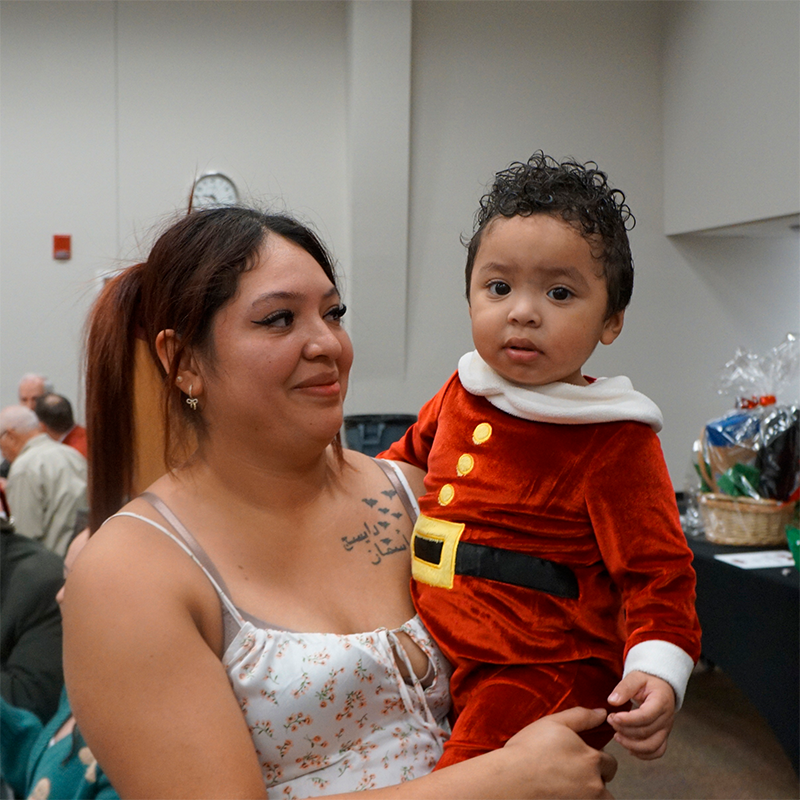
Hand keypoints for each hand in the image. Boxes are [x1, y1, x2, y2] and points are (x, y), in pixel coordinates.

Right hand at [501, 707, 617, 798]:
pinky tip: (560, 793)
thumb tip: (602, 713)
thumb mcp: (554, 723)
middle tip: (571, 772)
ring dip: (589, 794)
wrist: (511, 780)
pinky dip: (577, 798)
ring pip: (598, 798)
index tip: (580, 758)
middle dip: (595, 778)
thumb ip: (582, 716)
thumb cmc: (528, 751)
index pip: (610, 762)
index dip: (596, 759)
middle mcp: (594, 784)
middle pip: (605, 783)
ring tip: (566, 785)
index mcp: (591, 759)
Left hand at [607, 671, 674, 758]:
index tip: (613, 717)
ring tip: (617, 736)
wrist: (661, 686)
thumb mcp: (636, 677)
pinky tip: (629, 748)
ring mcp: (666, 730)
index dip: (628, 720)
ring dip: (632, 745)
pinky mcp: (663, 736)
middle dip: (625, 729)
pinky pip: (657, 751)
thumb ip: (624, 687)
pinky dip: (643, 754)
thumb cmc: (648, 681)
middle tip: (610, 720)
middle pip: (646, 732)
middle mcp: (666, 718)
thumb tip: (612, 701)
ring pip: (652, 746)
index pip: (646, 716)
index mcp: (661, 701)